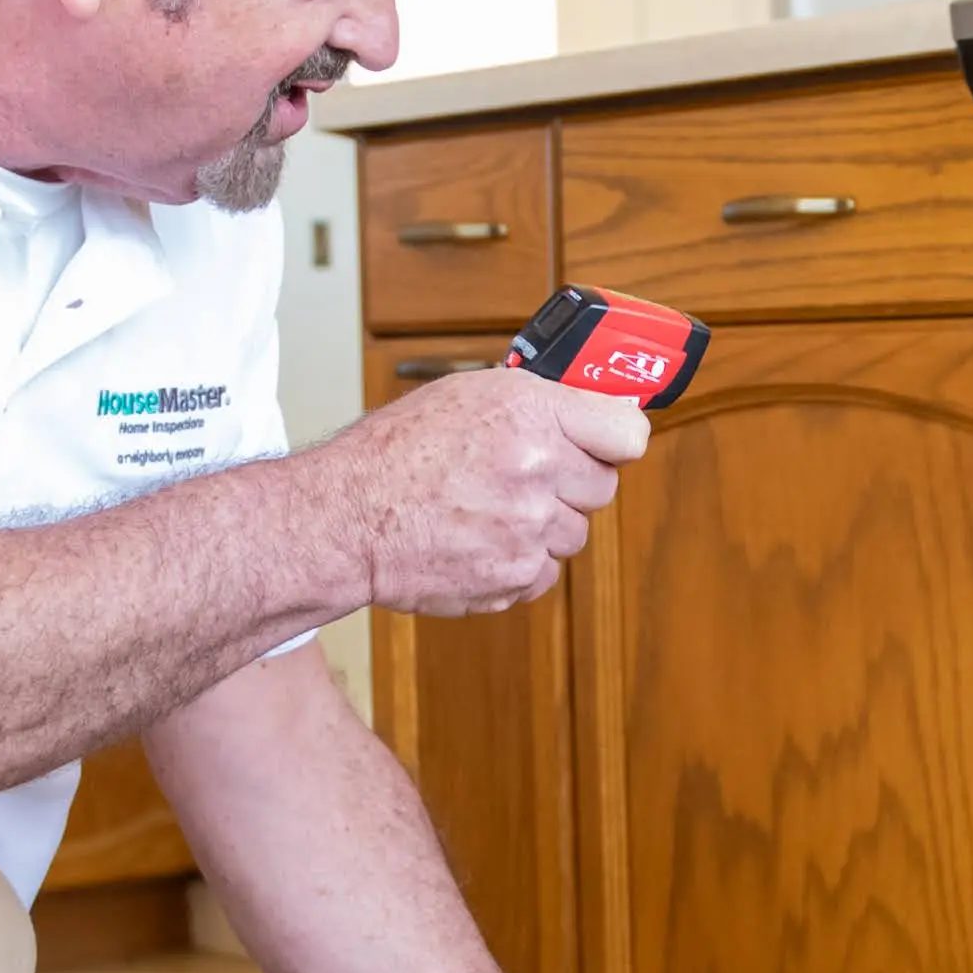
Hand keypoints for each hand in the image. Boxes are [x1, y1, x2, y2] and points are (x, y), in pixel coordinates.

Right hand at [321, 369, 650, 615]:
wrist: (345, 519)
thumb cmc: (395, 452)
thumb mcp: (467, 395)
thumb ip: (538, 404)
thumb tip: (593, 415)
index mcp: (530, 412)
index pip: (627, 433)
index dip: (612, 440)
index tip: (601, 444)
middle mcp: (537, 469)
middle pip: (602, 487)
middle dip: (570, 484)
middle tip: (523, 478)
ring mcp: (529, 529)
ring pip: (573, 533)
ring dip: (542, 526)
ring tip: (487, 510)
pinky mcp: (515, 577)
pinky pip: (545, 571)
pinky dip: (519, 562)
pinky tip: (477, 542)